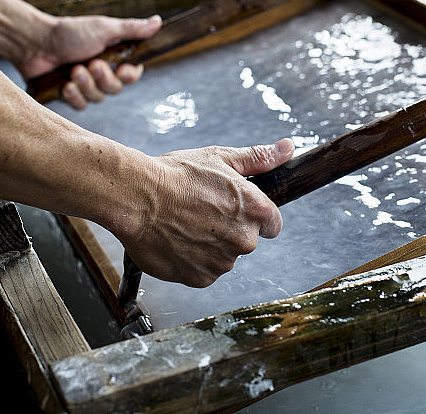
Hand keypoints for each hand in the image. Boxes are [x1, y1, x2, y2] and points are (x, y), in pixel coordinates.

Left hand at [20, 14, 161, 109]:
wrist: (35, 43)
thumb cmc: (69, 33)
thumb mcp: (104, 29)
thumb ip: (132, 29)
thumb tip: (158, 21)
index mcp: (113, 57)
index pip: (132, 74)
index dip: (130, 76)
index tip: (123, 69)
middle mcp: (101, 73)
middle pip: (116, 89)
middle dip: (103, 79)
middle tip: (91, 64)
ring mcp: (86, 85)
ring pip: (98, 98)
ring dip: (86, 85)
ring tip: (73, 70)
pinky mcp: (70, 95)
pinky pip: (81, 106)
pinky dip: (74, 96)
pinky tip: (65, 85)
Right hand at [116, 138, 293, 287]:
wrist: (138, 197)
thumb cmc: (177, 175)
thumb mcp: (221, 158)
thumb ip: (258, 158)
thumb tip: (287, 148)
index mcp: (256, 211)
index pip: (272, 224)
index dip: (252, 215)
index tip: (234, 210)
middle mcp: (245, 240)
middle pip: (246, 240)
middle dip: (228, 229)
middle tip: (200, 211)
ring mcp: (223, 262)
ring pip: (223, 256)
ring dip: (209, 245)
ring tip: (184, 224)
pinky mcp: (200, 278)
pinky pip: (203, 271)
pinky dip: (191, 260)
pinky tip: (176, 240)